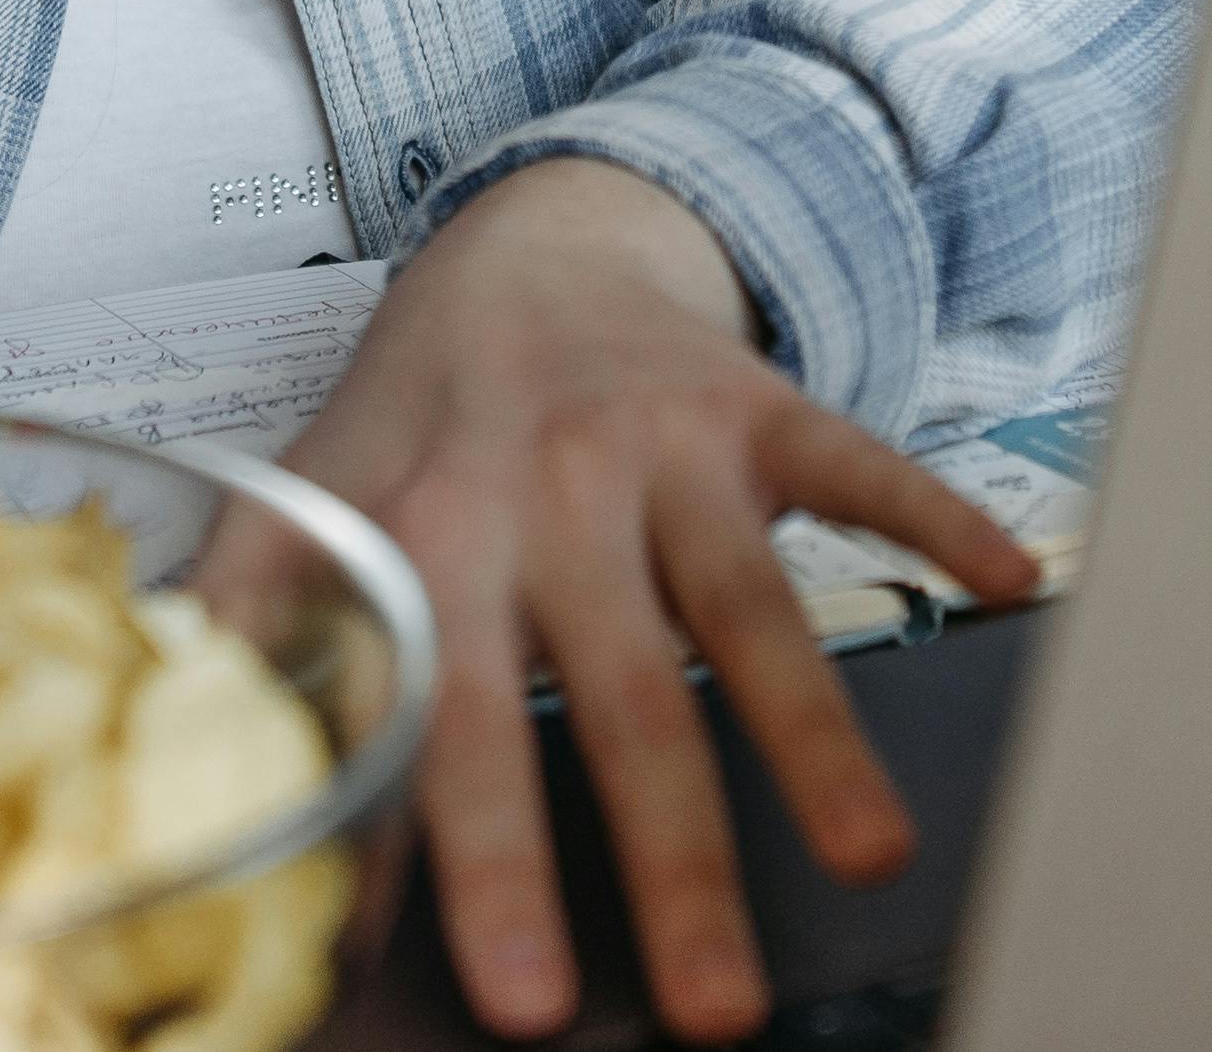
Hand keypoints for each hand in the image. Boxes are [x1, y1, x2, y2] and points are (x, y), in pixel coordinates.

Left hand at [278, 160, 1039, 1040]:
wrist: (533, 236)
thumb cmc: (421, 417)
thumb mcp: (309, 505)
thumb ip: (258, 643)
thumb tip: (203, 810)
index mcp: (429, 536)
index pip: (453, 725)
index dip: (478, 862)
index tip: (519, 993)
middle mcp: (549, 492)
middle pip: (623, 702)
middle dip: (669, 862)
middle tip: (708, 1005)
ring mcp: (668, 445)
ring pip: (755, 610)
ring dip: (817, 740)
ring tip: (867, 860)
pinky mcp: (765, 405)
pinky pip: (861, 466)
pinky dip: (937, 519)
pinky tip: (1008, 584)